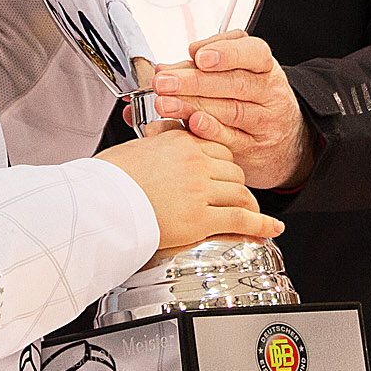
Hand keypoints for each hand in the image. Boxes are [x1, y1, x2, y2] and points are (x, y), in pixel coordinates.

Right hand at [96, 129, 283, 251]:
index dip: (223, 164)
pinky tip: (271, 229)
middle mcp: (195, 162)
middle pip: (233, 171)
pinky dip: (261, 225)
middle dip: (235, 185)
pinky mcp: (201, 218)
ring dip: (249, 205)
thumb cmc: (107, 180)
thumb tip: (156, 149)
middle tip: (236, 198)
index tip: (224, 173)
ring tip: (254, 216)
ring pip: (241, 193)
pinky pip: (241, 219)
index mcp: (179, 141)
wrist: (99, 203)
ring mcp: (200, 190)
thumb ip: (155, 147)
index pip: (217, 148)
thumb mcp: (133, 149)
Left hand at [152, 30, 316, 190]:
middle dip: (195, 82)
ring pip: (232, 112)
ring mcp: (265, 122)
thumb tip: (174, 61)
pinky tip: (189, 124)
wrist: (282, 140)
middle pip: (236, 84)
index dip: (227, 53)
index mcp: (264, 67)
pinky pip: (231, 139)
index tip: (199, 57)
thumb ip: (205, 63)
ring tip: (165, 103)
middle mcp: (269, 93)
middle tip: (163, 81)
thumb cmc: (251, 98)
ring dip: (192, 107)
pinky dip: (209, 132)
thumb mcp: (238, 72)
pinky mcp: (255, 148)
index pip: (254, 53)